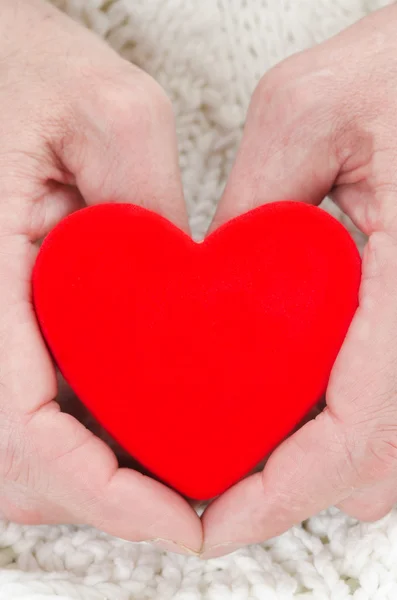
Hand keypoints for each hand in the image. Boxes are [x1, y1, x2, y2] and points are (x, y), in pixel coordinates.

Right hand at [0, 0, 200, 554]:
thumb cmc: (14, 58)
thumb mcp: (108, 110)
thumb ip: (148, 206)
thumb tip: (184, 296)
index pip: (21, 433)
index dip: (104, 495)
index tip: (180, 521)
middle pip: (18, 466)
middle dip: (107, 497)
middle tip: (190, 496)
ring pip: (18, 446)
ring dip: (92, 472)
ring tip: (170, 461)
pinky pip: (25, 399)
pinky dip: (80, 428)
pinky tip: (132, 408)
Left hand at [202, 3, 396, 557]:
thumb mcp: (306, 110)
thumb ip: (254, 202)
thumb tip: (215, 284)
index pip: (357, 427)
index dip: (283, 492)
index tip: (216, 524)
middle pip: (377, 456)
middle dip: (294, 489)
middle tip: (219, 496)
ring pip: (393, 439)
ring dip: (321, 465)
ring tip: (247, 465)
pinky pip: (394, 395)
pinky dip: (345, 423)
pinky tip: (302, 417)